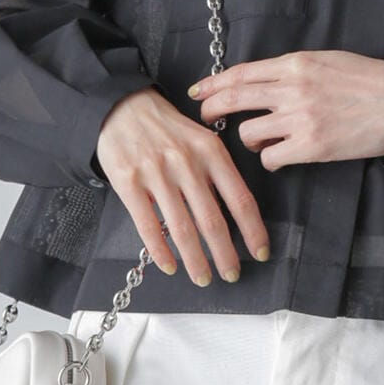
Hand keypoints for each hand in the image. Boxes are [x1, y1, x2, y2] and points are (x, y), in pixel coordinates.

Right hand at [94, 86, 271, 286]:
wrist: (123, 107)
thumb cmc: (167, 128)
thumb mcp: (201, 140)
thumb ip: (218, 172)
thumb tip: (235, 214)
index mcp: (212, 152)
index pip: (240, 199)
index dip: (253, 230)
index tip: (260, 252)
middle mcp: (187, 163)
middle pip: (213, 220)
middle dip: (225, 254)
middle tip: (231, 274)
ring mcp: (157, 173)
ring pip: (182, 228)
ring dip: (195, 260)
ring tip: (203, 277)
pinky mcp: (129, 182)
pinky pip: (148, 224)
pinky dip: (161, 250)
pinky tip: (169, 265)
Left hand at [189, 50, 383, 169]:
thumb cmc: (368, 80)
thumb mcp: (326, 60)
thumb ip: (292, 69)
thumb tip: (261, 80)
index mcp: (295, 64)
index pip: (241, 72)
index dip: (215, 82)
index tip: (200, 90)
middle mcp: (292, 88)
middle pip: (234, 99)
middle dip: (212, 109)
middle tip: (206, 117)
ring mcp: (300, 118)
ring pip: (248, 132)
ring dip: (248, 138)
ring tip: (260, 139)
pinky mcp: (311, 146)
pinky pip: (270, 157)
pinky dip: (269, 158)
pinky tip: (279, 156)